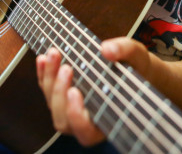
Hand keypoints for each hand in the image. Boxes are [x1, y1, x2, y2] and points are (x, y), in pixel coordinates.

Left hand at [36, 38, 152, 147]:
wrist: (133, 67)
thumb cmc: (137, 68)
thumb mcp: (138, 57)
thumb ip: (125, 51)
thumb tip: (107, 49)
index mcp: (107, 122)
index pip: (86, 133)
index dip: (77, 118)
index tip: (75, 92)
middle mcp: (86, 120)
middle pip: (63, 118)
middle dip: (60, 92)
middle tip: (67, 67)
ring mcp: (72, 108)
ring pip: (52, 104)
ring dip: (49, 81)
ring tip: (54, 54)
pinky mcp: (63, 94)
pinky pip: (47, 89)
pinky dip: (43, 74)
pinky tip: (43, 57)